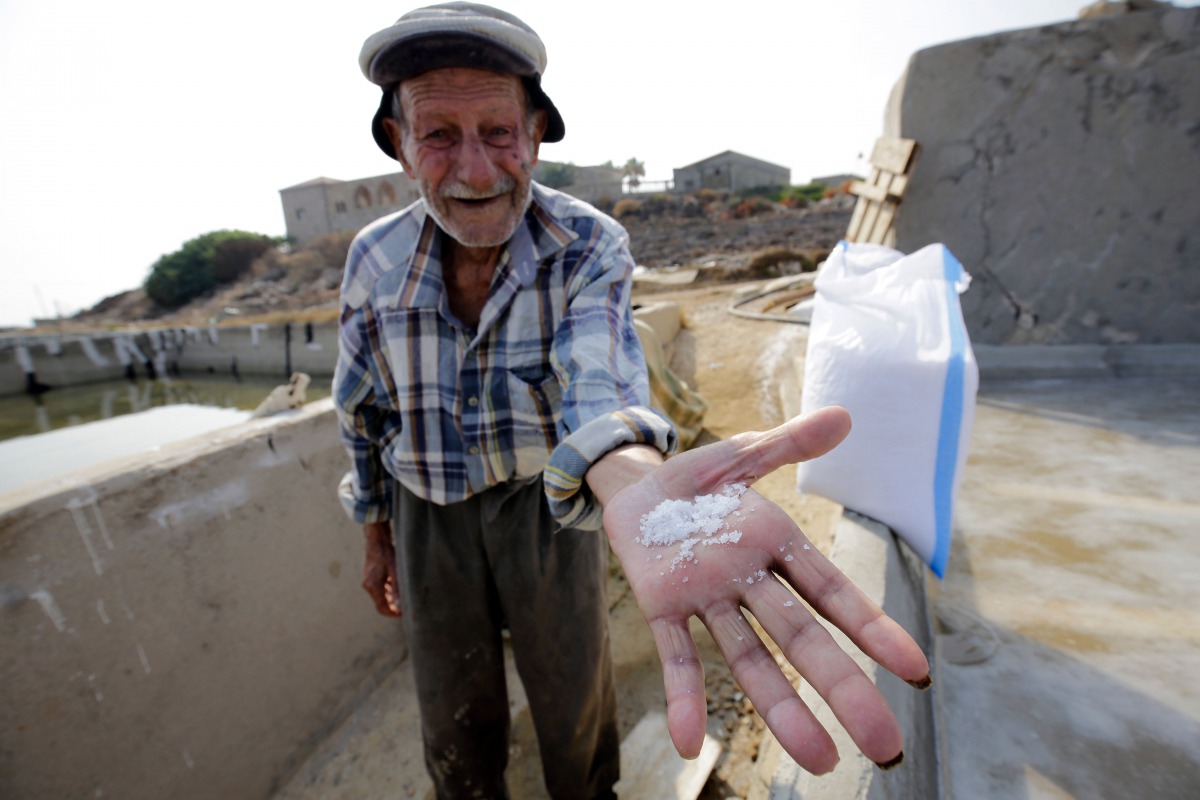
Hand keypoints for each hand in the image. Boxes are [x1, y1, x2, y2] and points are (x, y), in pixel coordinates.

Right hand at [362, 521, 400, 616]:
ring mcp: (369, 579)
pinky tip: (399, 585)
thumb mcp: (395, 569)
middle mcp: (368, 584)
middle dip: (394, 606)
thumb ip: (397, 588)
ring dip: (392, 597)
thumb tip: (400, 605)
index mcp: (372, 585)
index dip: (393, 613)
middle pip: (381, 602)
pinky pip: (380, 587)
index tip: (405, 614)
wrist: (376, 536)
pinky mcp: (371, 574)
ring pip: (381, 595)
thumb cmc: (386, 550)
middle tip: (408, 606)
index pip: (382, 608)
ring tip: (405, 596)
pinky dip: (389, 589)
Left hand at [600, 407, 929, 773]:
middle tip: (885, 746)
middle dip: (843, 689)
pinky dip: (682, 696)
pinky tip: (689, 742)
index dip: (871, 629)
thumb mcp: (739, 456)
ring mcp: (707, 600)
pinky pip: (675, 655)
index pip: (831, 593)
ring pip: (748, 659)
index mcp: (775, 546)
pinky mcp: (661, 608)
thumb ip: (787, 444)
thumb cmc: (695, 479)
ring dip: (780, 708)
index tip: (913, 670)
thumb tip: (844, 416)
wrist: (633, 486)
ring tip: (817, 758)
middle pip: (802, 639)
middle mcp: (749, 582)